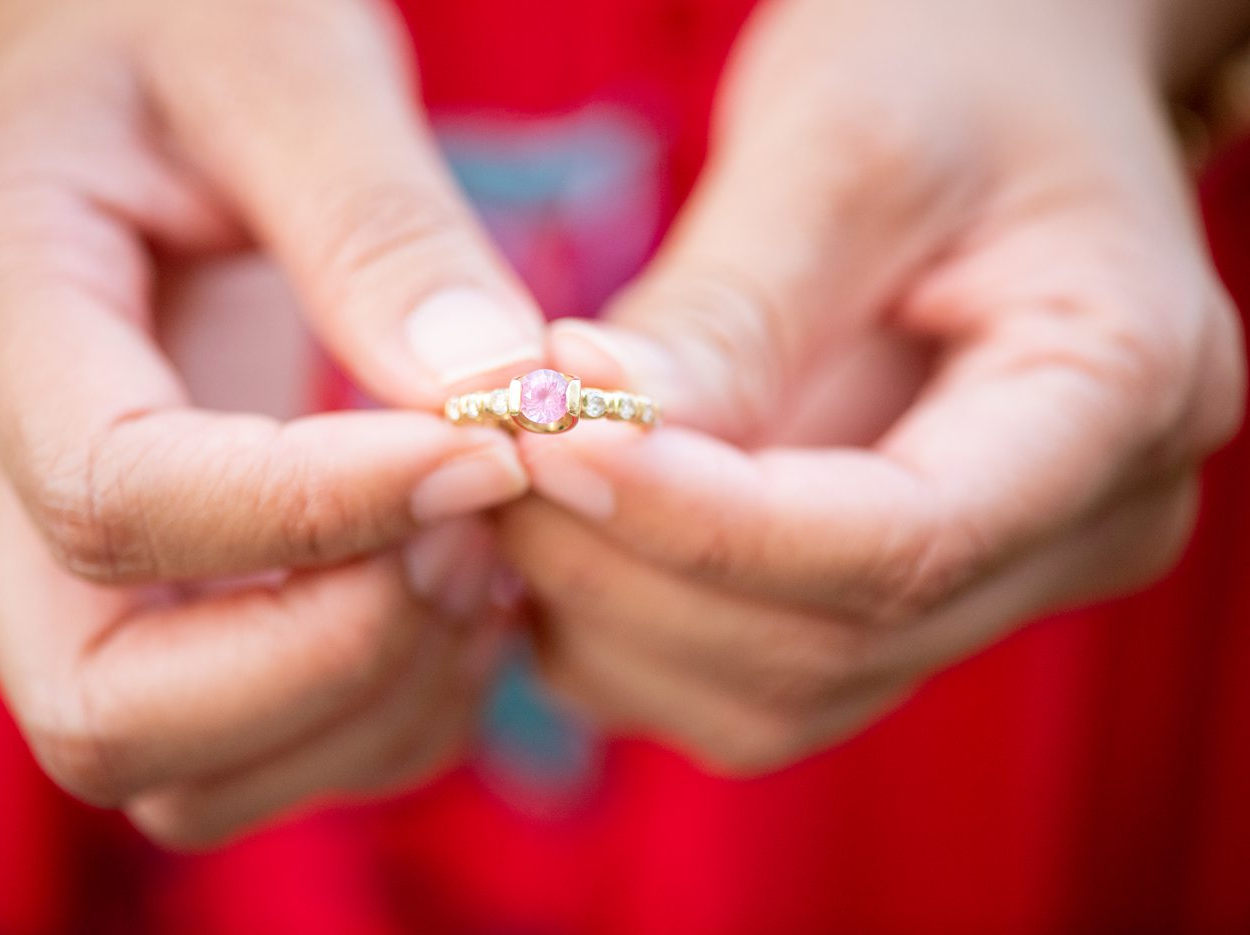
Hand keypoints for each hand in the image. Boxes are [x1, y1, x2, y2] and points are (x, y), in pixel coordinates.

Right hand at [0, 0, 542, 845]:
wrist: (128, 71)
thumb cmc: (190, 34)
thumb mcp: (285, 72)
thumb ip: (381, 227)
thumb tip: (503, 399)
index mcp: (7, 307)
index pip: (118, 496)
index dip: (319, 511)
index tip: (490, 451)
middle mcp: (6, 475)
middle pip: (107, 710)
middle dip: (334, 656)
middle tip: (474, 532)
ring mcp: (72, 564)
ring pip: (187, 768)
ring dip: (374, 698)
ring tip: (482, 554)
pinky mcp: (162, 603)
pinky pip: (264, 754)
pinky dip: (393, 709)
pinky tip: (461, 582)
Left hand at [501, 0, 1244, 772]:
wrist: (991, 87)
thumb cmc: (947, 70)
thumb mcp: (845, 147)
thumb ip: (731, 311)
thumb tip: (584, 431)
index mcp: (1121, 397)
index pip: (906, 543)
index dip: (704, 521)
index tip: (542, 441)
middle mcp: (1075, 531)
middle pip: (825, 646)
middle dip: (627, 566)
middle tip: (492, 446)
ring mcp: (983, 583)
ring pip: (767, 697)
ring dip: (607, 610)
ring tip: (516, 471)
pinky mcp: (883, 596)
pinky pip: (732, 679)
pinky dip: (618, 623)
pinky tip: (559, 518)